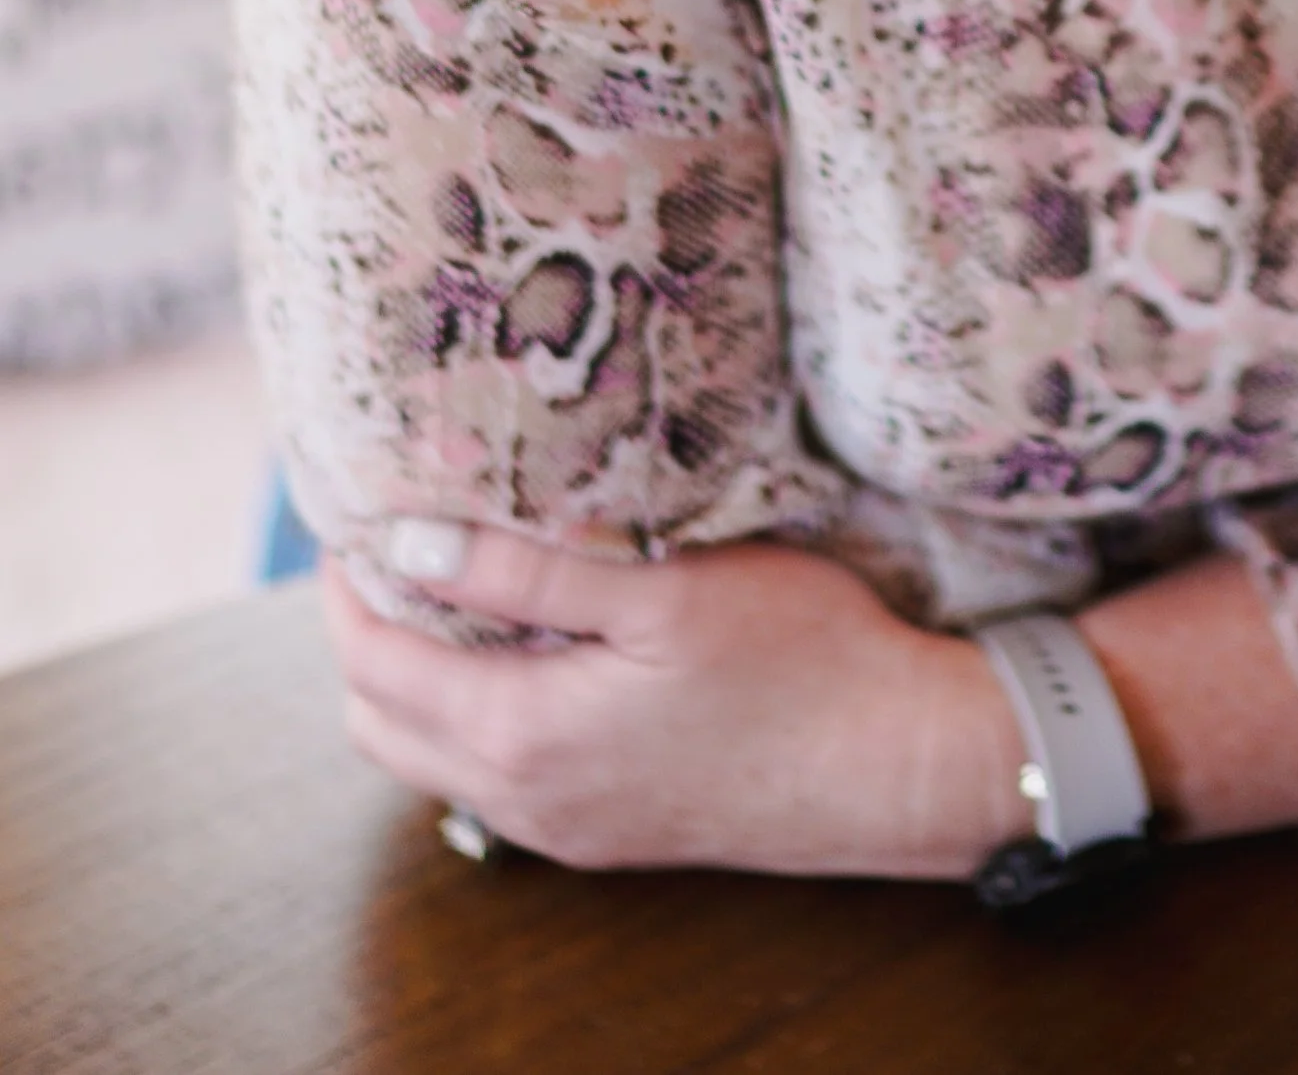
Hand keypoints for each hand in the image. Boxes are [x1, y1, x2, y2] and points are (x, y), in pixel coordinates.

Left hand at [321, 524, 1024, 876]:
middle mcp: (528, 801)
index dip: (348, 593)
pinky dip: (476, 715)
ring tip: (458, 586)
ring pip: (438, 758)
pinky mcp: (609, 831)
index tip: (353, 521)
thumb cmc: (797, 658)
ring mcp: (568, 829)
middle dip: (368, 638)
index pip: (376, 671)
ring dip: (421, 680)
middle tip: (396, 547)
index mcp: (525, 737)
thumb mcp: (661, 591)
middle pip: (384, 727)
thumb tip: (404, 546)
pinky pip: (497, 779)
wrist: (895, 762)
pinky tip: (534, 651)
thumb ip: (525, 574)